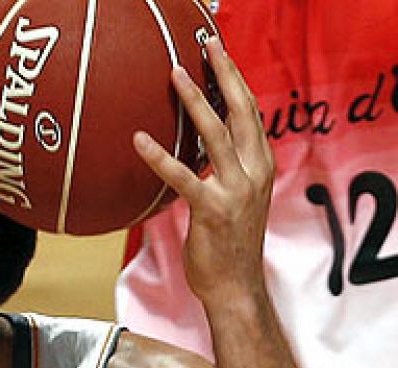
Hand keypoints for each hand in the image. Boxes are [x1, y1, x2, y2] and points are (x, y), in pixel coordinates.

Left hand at [134, 38, 273, 304]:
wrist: (235, 287)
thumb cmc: (227, 244)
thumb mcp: (233, 197)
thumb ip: (223, 168)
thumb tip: (199, 145)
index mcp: (260, 166)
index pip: (251, 112)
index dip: (236, 80)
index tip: (220, 54)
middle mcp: (254, 172)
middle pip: (240, 111)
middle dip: (223, 75)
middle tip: (206, 47)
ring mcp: (236, 191)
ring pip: (216, 134)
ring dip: (194, 102)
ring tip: (174, 75)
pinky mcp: (212, 211)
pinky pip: (183, 177)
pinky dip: (160, 157)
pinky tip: (139, 140)